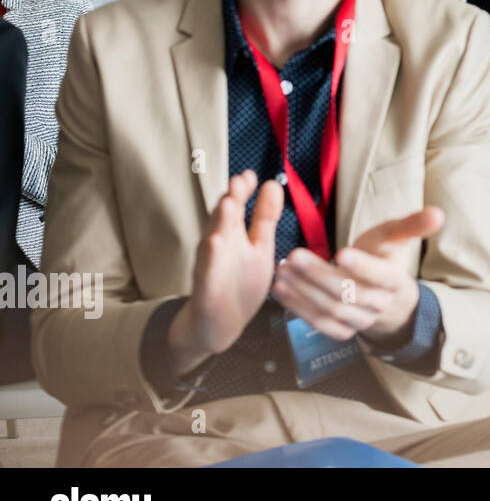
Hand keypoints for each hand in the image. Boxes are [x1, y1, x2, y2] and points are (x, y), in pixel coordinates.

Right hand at [171, 170, 280, 371]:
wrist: (221, 325)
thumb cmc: (240, 283)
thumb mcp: (259, 246)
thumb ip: (264, 218)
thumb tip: (273, 184)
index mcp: (233, 235)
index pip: (237, 207)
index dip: (243, 191)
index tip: (251, 175)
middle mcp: (219, 246)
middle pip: (223, 219)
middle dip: (231, 199)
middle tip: (239, 181)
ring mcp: (211, 266)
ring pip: (212, 239)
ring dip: (218, 221)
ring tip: (227, 202)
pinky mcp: (206, 287)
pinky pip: (206, 270)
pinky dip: (210, 257)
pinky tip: (215, 242)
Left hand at [271, 207, 441, 342]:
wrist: (384, 295)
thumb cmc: (384, 258)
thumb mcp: (395, 238)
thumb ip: (411, 225)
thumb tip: (439, 213)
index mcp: (394, 280)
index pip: (380, 276)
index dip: (362, 266)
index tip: (340, 252)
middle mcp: (379, 305)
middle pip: (348, 293)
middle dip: (319, 274)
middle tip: (294, 255)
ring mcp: (360, 321)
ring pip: (331, 310)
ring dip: (303, 291)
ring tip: (283, 270)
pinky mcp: (342, 330)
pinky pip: (319, 324)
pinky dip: (298, 309)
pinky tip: (281, 290)